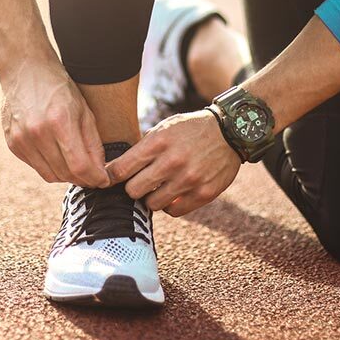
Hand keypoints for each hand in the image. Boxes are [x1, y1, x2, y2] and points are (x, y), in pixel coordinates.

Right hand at [0, 60, 108, 187]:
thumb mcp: (84, 110)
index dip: (95, 178)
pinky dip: (50, 166)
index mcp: (59, 121)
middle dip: (83, 179)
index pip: (80, 166)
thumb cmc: (59, 87)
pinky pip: (36, 167)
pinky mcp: (12, 144)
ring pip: (49, 175)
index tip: (103, 180)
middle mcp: (37, 133)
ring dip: (66, 176)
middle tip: (93, 175)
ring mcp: (21, 139)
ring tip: (76, 165)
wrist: (25, 70)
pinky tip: (57, 155)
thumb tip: (100, 171)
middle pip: (65, 174)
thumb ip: (93, 143)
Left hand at [107, 110, 240, 216]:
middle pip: (133, 191)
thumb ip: (143, 148)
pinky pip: (173, 211)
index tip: (109, 180)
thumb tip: (113, 170)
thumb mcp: (164, 128)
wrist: (230, 131)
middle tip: (140, 183)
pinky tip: (174, 194)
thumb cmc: (191, 129)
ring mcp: (189, 179)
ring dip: (152, 198)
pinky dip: (170, 205)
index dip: (111, 177)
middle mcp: (172, 161)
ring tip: (159, 188)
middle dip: (133, 188)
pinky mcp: (204, 193)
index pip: (121, 169)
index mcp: (159, 142)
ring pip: (152, 204)